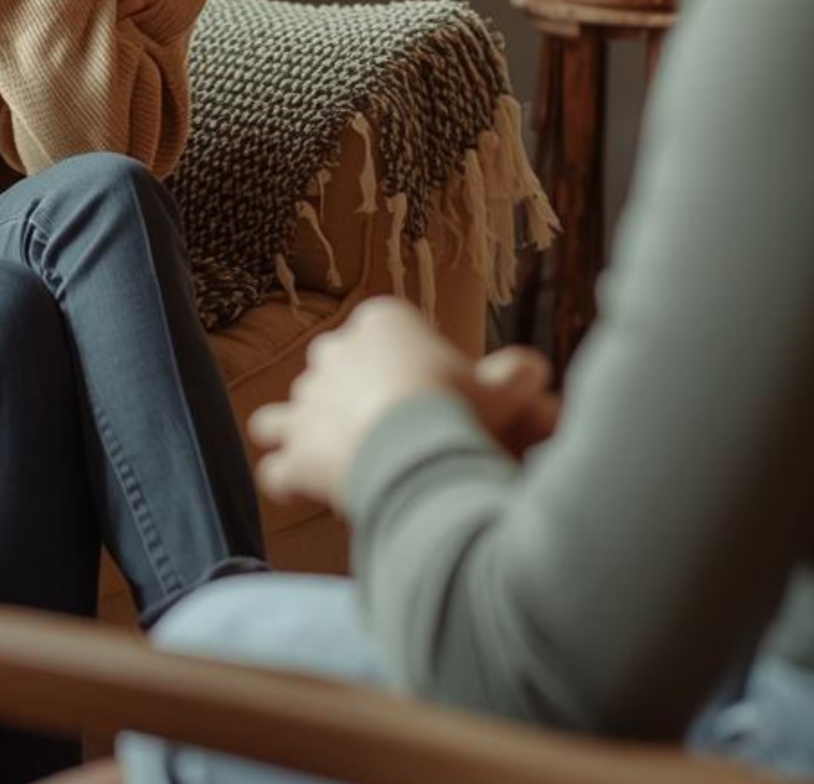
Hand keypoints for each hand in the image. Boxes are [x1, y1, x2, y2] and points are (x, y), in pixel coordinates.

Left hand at [250, 300, 559, 508]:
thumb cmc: (458, 407)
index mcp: (379, 323)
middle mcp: (332, 353)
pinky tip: (301, 490)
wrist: (415, 445)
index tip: (423, 391)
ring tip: (325, 453)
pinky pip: (277, 468)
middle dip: (346, 394)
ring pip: (289, 413)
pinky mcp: (294, 449)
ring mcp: (306, 401)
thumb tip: (535, 371)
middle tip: (379, 427)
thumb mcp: (501, 387)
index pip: (380, 335)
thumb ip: (516, 375)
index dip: (400, 364)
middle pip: (332, 369)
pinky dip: (288, 479)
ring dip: (300, 432)